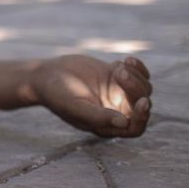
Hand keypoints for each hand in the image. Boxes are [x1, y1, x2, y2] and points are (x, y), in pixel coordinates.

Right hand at [32, 55, 151, 137]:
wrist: (45, 75)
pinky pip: (138, 73)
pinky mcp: (116, 76)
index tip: (142, 101)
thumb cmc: (56, 94)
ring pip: (143, 88)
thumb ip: (98, 117)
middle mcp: (116, 110)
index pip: (134, 127)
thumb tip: (124, 122)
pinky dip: (137, 67)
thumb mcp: (74, 107)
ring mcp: (117, 93)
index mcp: (107, 125)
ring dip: (136, 75)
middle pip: (141, 104)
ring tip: (118, 66)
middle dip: (135, 88)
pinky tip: (126, 60)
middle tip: (119, 72)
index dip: (142, 117)